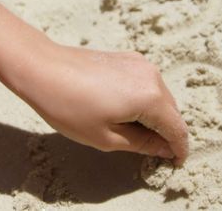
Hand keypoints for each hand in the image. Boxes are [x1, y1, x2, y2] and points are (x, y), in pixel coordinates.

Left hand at [6, 41, 189, 164]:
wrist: (42, 68)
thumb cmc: (69, 106)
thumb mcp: (106, 137)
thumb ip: (142, 145)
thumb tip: (165, 149)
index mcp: (150, 98)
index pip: (177, 129)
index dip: (179, 149)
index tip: (175, 163)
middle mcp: (152, 76)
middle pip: (171, 111)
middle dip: (167, 132)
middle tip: (154, 152)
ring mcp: (140, 63)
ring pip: (159, 96)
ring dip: (155, 116)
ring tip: (136, 133)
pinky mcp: (128, 58)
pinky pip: (146, 83)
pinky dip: (144, 100)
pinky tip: (124, 111)